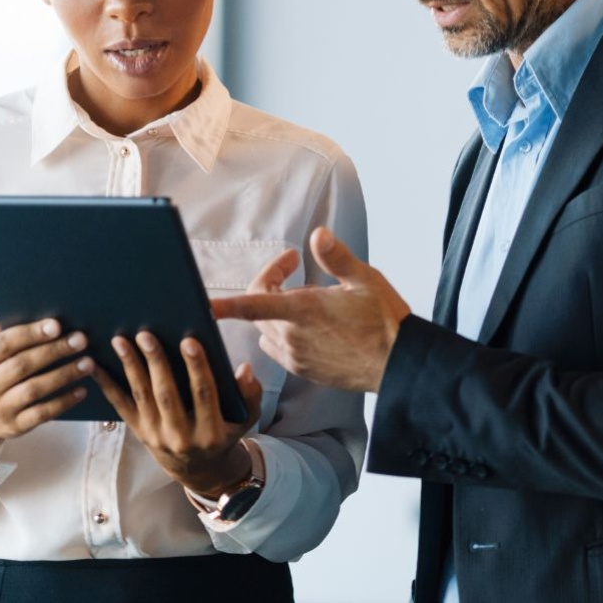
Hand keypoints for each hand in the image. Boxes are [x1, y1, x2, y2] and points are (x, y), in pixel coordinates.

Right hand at [0, 317, 92, 457]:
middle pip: (23, 365)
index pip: (4, 344)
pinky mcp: (15, 425)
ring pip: (34, 390)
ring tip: (88, 363)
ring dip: (64, 375)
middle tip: (81, 339)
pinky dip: (63, 402)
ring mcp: (0, 408)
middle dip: (55, 350)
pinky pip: (41, 414)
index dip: (31, 334)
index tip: (57, 325)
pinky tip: (81, 390)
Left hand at [91, 333, 261, 497]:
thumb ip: (250, 394)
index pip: (204, 394)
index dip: (197, 367)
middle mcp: (181, 437)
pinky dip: (107, 384)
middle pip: (167, 394)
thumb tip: (245, 368)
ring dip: (130, 366)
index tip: (189, 340)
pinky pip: (121, 406)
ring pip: (142, 396)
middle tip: (146, 335)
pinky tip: (95, 364)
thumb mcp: (246, 419)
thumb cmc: (224, 433)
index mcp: (210, 431)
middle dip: (156, 362)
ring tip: (121, 340)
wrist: (199, 470)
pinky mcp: (139, 432)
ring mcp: (156, 436)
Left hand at [211, 227, 410, 391]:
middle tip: (294, 264)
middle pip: (256, 308)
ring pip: (265, 327)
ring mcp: (296, 356)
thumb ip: (336, 257)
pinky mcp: (302, 370)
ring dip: (273, 308)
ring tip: (305, 295)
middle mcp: (293, 336)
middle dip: (268, 283)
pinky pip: (276, 346)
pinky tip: (306, 321)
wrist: (398, 364)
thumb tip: (317, 234)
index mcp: (303, 311)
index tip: (203, 303)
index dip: (224, 305)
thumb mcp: (365, 279)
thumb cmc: (384, 320)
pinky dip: (280, 329)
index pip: (253, 305)